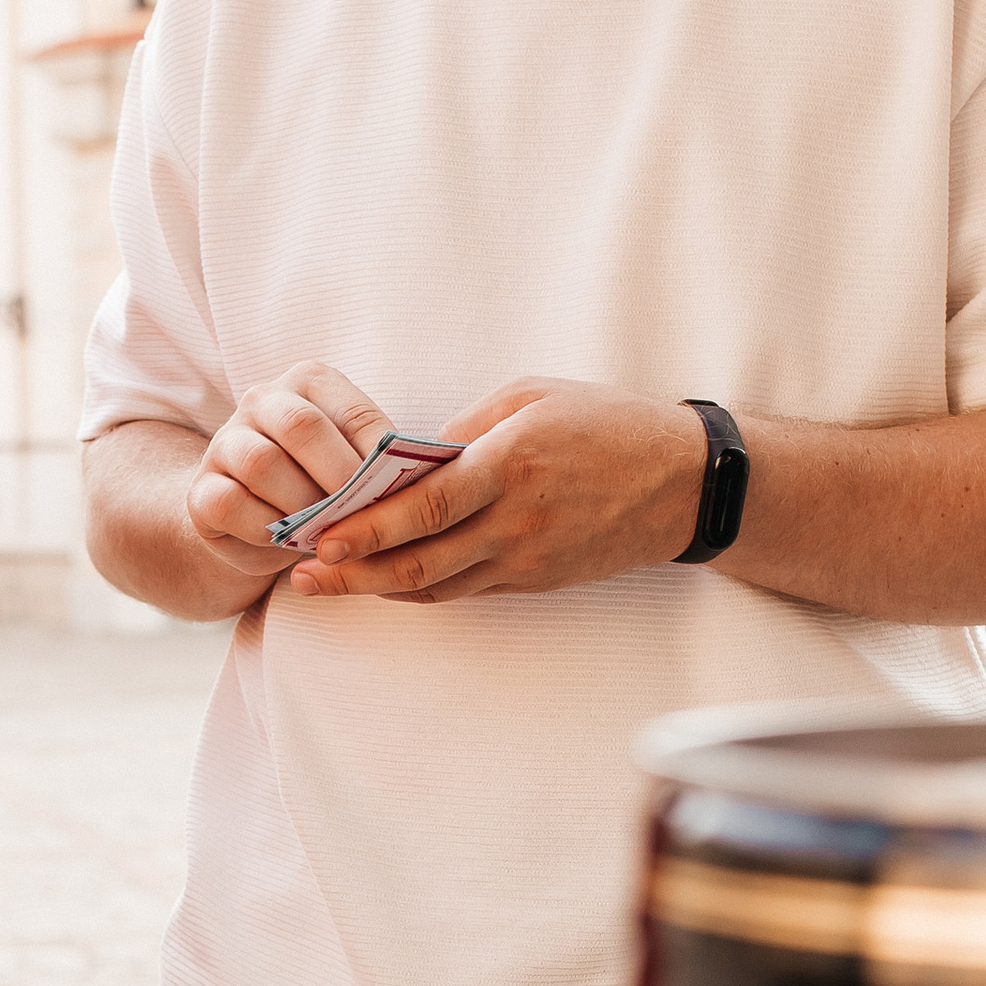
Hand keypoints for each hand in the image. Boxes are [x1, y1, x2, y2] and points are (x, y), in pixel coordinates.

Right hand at [187, 364, 393, 574]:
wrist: (250, 521)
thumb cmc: (316, 487)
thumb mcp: (349, 467)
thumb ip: (376, 464)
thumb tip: (420, 481)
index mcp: (308, 382)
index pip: (353, 411)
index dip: (381, 455)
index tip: (404, 492)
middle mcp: (261, 400)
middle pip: (302, 426)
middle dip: (340, 476)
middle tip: (363, 514)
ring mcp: (225, 442)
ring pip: (263, 463)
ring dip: (302, 505)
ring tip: (327, 534)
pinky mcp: (201, 490)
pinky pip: (230, 504)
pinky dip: (264, 529)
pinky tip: (284, 544)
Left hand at [283, 381, 706, 603]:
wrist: (683, 484)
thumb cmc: (607, 424)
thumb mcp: (534, 396)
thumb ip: (467, 426)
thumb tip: (408, 454)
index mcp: (513, 464)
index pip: (427, 506)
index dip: (369, 526)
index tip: (321, 534)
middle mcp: (517, 520)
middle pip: (420, 560)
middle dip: (353, 572)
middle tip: (302, 576)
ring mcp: (527, 557)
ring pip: (438, 585)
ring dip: (378, 589)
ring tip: (326, 585)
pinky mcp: (536, 579)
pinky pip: (466, 590)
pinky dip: (420, 589)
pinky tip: (383, 582)